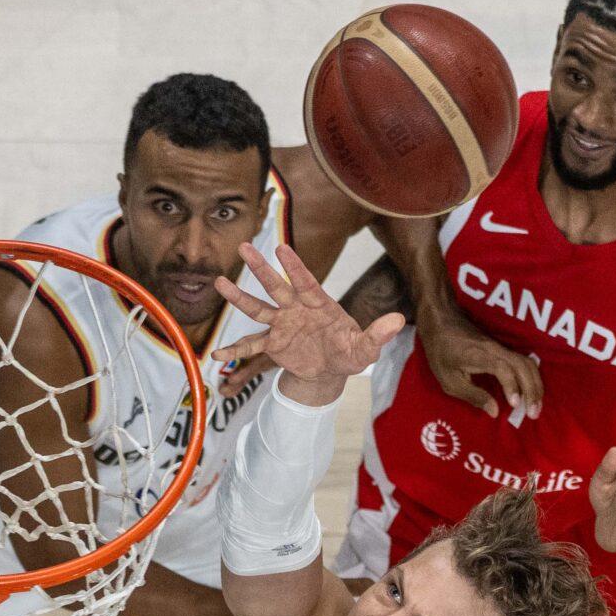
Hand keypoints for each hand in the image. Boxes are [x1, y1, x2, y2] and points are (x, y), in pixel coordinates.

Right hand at [213, 243, 406, 404]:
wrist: (330, 369)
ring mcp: (281, 324)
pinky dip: (235, 351)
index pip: (306, 282)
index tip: (283, 248)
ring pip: (257, 307)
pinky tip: (217, 356)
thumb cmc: (348, 352)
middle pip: (276, 285)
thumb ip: (377, 335)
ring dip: (239, 296)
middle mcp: (296, 309)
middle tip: (245, 246)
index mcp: (318, 304)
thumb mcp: (364, 348)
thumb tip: (399, 321)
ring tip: (219, 282)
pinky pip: (251, 345)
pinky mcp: (273, 343)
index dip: (295, 267)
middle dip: (261, 267)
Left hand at [420, 306, 542, 419]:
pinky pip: (524, 362)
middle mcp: (495, 349)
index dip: (511, 386)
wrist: (442, 322)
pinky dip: (532, 378)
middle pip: (523, 366)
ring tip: (536, 407)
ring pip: (527, 363)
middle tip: (533, 414)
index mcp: (479, 356)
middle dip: (532, 391)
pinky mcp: (504, 349)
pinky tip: (532, 392)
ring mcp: (502, 347)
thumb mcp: (450, 381)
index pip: (503, 368)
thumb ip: (473, 396)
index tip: (514, 404)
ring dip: (535, 385)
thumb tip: (494, 412)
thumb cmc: (441, 353)